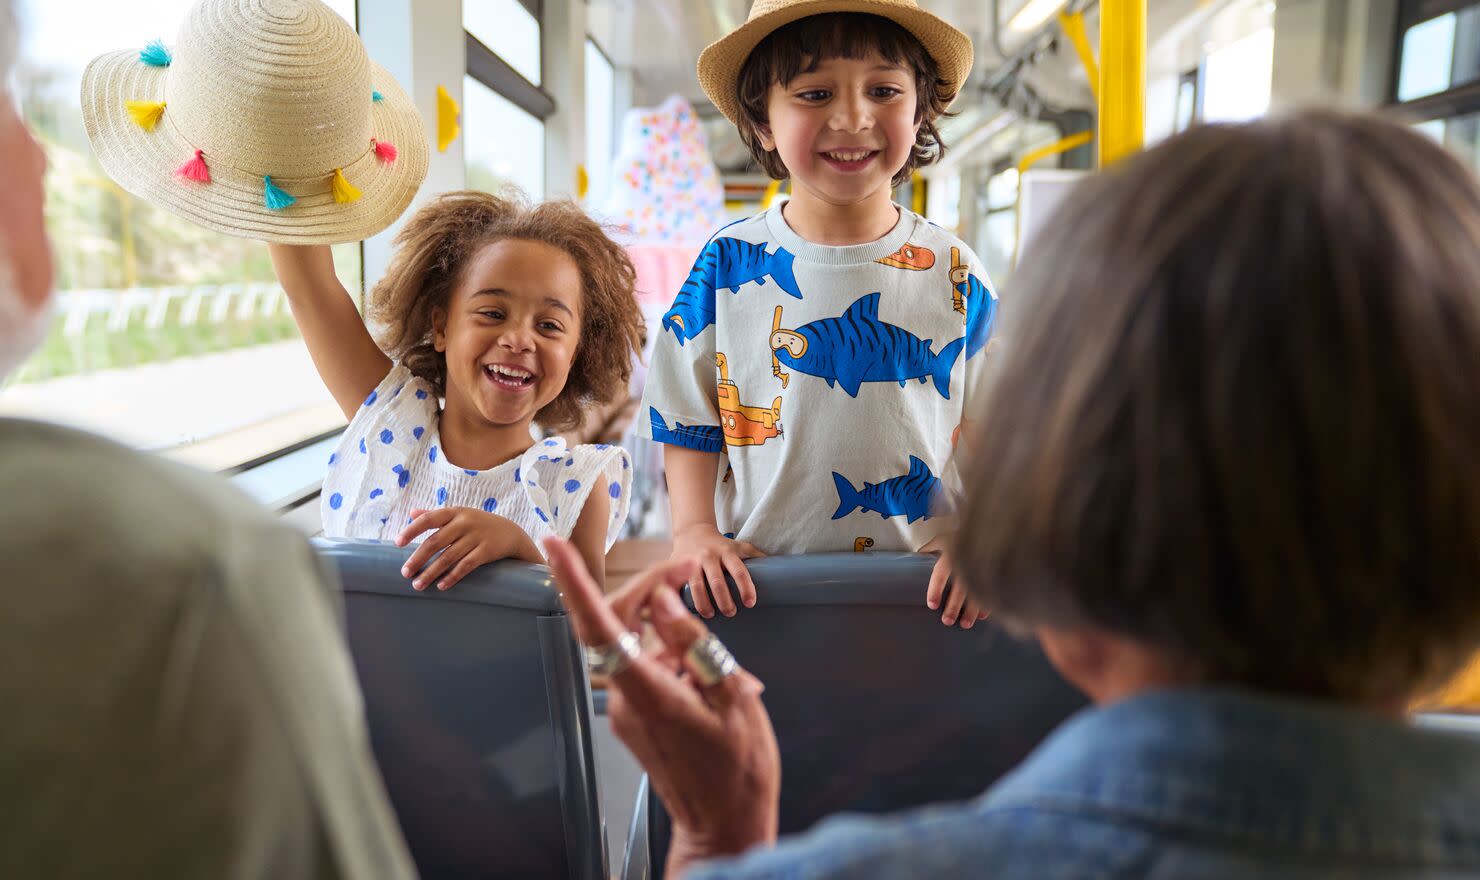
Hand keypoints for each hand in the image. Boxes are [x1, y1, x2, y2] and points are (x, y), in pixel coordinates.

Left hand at [396, 507, 541, 590]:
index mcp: (455, 512)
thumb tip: (412, 513)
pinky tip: (441, 586)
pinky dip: (452, 576)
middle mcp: (464, 523)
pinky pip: (466, 566)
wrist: (511, 533)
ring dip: (431, 572)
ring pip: (448, 557)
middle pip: (435, 542)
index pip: (429, 519)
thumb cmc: (478, 524)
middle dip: (418, 558)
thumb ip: (436, 514)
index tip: (397, 543)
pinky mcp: (487, 551)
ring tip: (418, 585)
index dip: (412, 530)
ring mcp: (476, 537)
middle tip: (405, 573)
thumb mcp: (460, 514)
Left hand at [544, 537, 779, 874]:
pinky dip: (678, 665)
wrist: (726, 827)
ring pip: (642, 648)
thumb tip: (661, 602)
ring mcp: (628, 710)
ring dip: (677, 641)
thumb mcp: (732, 694)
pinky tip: (712, 684)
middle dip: (650, 592)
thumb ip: (693, 641)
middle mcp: (627, 699)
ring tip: (727, 673)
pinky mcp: (636, 717)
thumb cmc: (738, 769)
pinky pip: (650, 671)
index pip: (600, 626)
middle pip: (622, 625)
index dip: (574, 582)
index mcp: (649, 692)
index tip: (555, 547)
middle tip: (687, 570)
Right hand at [671, 524, 765, 618]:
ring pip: (698, 586)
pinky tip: (690, 611)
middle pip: (718, 582)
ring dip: (705, 604)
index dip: (746, 588)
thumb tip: (780, 567)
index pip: (739, 571)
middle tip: (732, 613)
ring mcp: (693, 562)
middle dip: (725, 601)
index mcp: (728, 552)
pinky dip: (687, 601)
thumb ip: (755, 556)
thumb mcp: (739, 546)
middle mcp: (710, 556)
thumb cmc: (720, 544)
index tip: (750, 603)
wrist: (692, 532)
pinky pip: (682, 587)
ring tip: (712, 615)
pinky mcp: (679, 568)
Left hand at [920, 535, 988, 628]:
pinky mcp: (995, 572)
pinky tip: (983, 616)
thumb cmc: (965, 534)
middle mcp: (967, 562)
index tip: (932, 605)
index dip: (935, 590)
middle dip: (953, 606)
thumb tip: (918, 555)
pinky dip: (988, 604)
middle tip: (947, 620)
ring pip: (976, 593)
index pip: (940, 574)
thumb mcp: (946, 537)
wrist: (993, 527)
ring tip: (964, 624)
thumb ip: (932, 547)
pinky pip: (992, 590)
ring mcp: (983, 568)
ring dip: (970, 611)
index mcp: (952, 554)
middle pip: (959, 588)